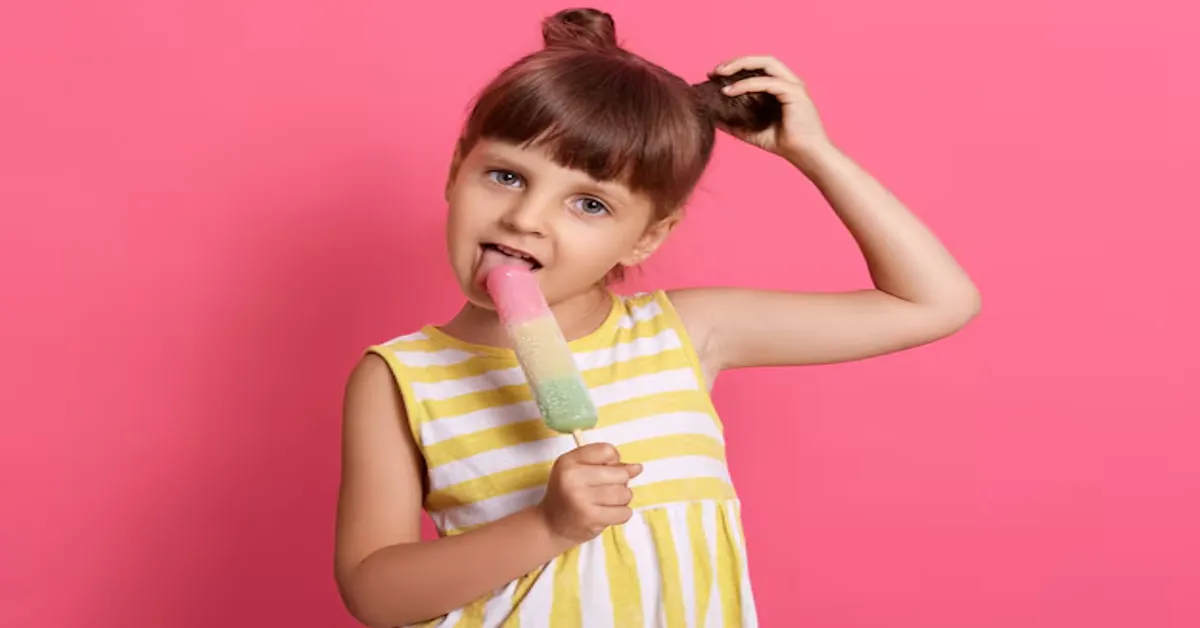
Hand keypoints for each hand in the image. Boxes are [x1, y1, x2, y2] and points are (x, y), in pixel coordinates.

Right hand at [536, 443, 641, 543]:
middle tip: (606, 489)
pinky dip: (621, 513)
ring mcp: (581, 499)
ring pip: (625, 494)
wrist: (550, 525)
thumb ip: (608, 464)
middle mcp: (573, 478)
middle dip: (621, 482)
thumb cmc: (568, 493)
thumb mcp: (578, 470)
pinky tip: (608, 513)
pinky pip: (624, 513)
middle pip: (620, 474)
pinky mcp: (591, 518)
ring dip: (621, 500)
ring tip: (606, 502)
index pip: (608, 451)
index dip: (613, 461)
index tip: (603, 471)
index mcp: (569, 461)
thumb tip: (638, 468)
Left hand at [713, 55, 830, 161]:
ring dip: (741, 65)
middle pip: (761, 60)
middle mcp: (788, 81)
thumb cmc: (784, 143)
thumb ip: (733, 123)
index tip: (714, 76)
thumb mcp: (751, 131)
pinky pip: (767, 82)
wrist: (805, 156)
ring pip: (766, 63)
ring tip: (721, 73)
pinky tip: (730, 91)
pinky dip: (746, 84)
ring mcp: (793, 85)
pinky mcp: (794, 92)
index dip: (736, 67)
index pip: (758, 68)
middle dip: (736, 61)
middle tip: (714, 71)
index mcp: (781, 87)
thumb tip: (713, 118)